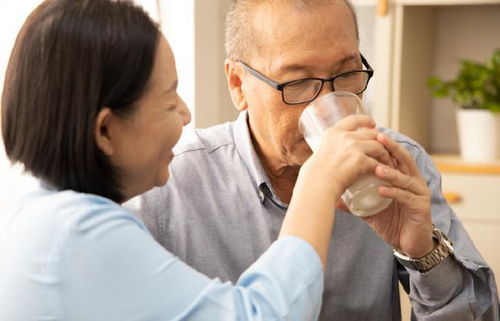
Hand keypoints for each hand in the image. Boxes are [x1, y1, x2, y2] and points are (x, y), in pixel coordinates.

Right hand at [303, 114, 391, 196]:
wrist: (317, 185)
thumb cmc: (315, 174)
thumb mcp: (320, 152)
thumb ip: (330, 147)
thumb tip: (332, 151)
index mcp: (333, 132)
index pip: (354, 119)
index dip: (366, 120)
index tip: (373, 125)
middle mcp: (344, 136)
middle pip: (371, 133)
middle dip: (380, 140)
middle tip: (384, 148)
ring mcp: (353, 147)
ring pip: (378, 145)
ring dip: (385, 154)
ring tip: (386, 162)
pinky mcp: (360, 160)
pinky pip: (378, 162)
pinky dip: (384, 168)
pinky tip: (385, 172)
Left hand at [359, 133, 434, 257]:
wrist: (409, 245)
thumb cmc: (391, 222)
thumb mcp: (371, 208)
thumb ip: (356, 201)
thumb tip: (333, 198)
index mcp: (403, 177)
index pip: (394, 155)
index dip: (385, 144)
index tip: (370, 134)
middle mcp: (414, 181)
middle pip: (403, 160)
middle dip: (390, 148)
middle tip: (377, 138)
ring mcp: (419, 193)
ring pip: (404, 178)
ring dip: (390, 172)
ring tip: (375, 167)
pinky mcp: (421, 207)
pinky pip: (406, 197)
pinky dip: (393, 192)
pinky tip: (381, 190)